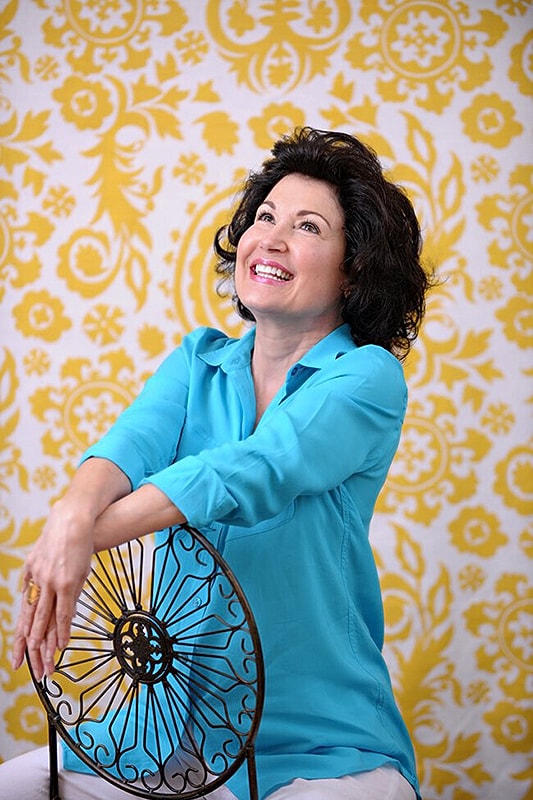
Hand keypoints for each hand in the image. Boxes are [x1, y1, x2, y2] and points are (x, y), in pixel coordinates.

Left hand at [11, 499, 93, 678]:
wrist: (72, 517)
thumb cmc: (63, 534)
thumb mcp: (44, 555)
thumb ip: (39, 574)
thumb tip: (37, 587)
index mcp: (30, 577)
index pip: (24, 613)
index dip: (21, 636)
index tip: (18, 655)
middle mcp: (36, 583)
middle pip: (31, 622)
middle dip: (29, 648)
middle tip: (27, 669)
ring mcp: (50, 584)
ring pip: (44, 622)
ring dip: (45, 646)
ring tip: (44, 666)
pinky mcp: (66, 582)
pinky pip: (63, 612)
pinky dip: (62, 630)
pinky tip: (62, 646)